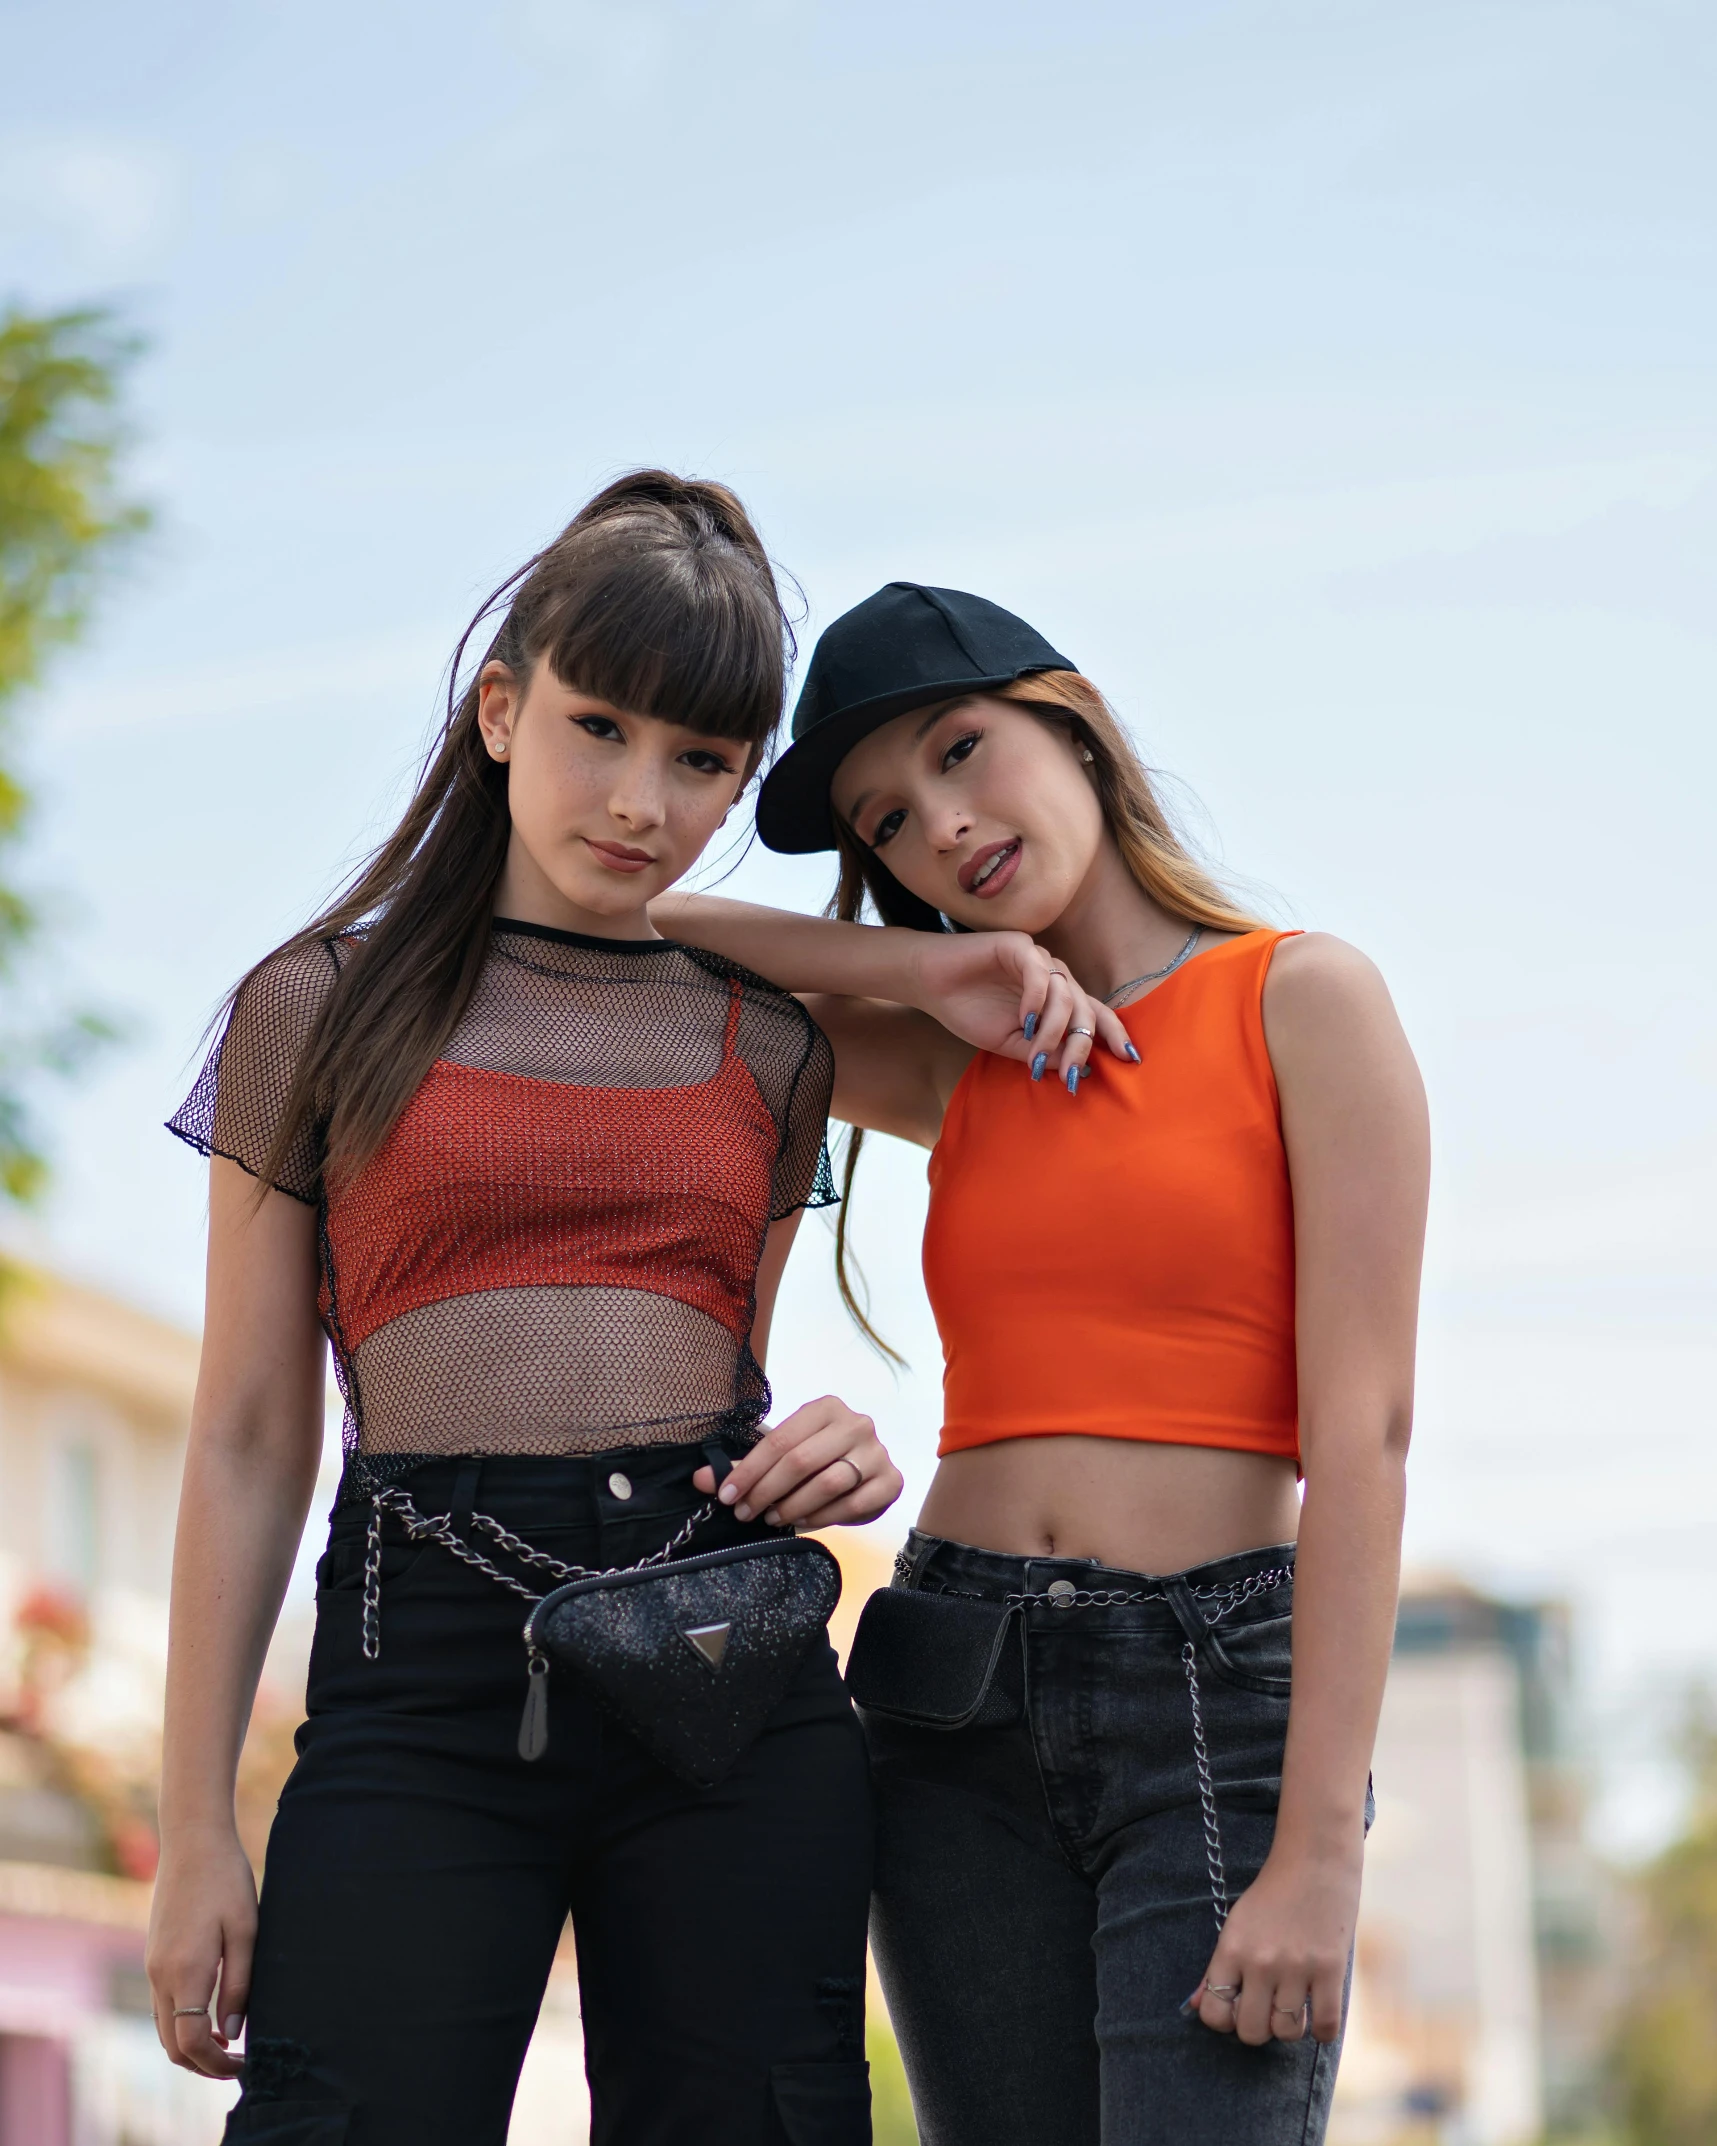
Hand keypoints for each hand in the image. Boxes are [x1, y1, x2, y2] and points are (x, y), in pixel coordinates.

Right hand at [145, 1822, 258, 2079]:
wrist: (192, 1841)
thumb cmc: (226, 1880)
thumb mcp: (246, 1930)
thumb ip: (240, 1984)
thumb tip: (233, 2033)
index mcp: (185, 1971)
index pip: (191, 2043)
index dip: (216, 2064)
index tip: (245, 2067)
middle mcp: (160, 1976)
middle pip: (173, 2045)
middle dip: (203, 2064)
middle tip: (239, 2064)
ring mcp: (153, 1967)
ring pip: (165, 2028)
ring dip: (192, 2045)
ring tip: (229, 2044)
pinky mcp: (154, 1957)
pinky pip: (162, 2007)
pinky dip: (182, 2024)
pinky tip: (212, 2015)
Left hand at [691, 1397, 903, 1528]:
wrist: (865, 1473)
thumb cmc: (816, 1460)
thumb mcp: (783, 1456)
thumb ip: (744, 1466)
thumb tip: (699, 1479)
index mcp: (826, 1407)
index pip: (779, 1439)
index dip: (749, 1470)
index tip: (727, 1495)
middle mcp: (855, 1423)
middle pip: (801, 1461)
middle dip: (767, 1491)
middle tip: (746, 1513)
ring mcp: (877, 1451)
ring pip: (828, 1483)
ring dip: (793, 1506)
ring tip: (772, 1518)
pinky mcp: (891, 1481)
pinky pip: (852, 1504)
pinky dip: (822, 1517)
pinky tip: (803, 1522)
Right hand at [908, 931, 1136, 1091]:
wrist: (929, 984)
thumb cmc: (969, 1011)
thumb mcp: (1010, 1044)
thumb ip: (1043, 1052)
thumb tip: (1080, 1069)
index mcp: (1057, 998)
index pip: (1096, 1014)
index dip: (1115, 1034)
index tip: (1130, 1059)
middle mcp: (1056, 977)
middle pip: (1086, 1009)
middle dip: (1081, 1045)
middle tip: (1071, 1074)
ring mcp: (1039, 959)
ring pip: (1066, 995)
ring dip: (1054, 1030)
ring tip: (1035, 1053)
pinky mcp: (1019, 945)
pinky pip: (1040, 974)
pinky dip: (1036, 1000)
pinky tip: (1024, 1021)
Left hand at [1188, 1842, 1360, 2045]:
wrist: (1315, 1860)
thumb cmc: (1273, 1895)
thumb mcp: (1236, 1924)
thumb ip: (1217, 1968)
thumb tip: (1195, 2006)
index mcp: (1232, 1948)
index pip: (1213, 2012)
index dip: (1224, 2020)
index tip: (1237, 2007)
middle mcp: (1260, 1961)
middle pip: (1250, 2032)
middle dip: (1258, 2027)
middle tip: (1267, 2008)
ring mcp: (1297, 1967)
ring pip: (1286, 2033)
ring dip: (1290, 2027)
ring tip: (1294, 2006)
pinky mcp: (1330, 1969)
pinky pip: (1325, 2027)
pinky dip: (1321, 2031)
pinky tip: (1317, 2013)